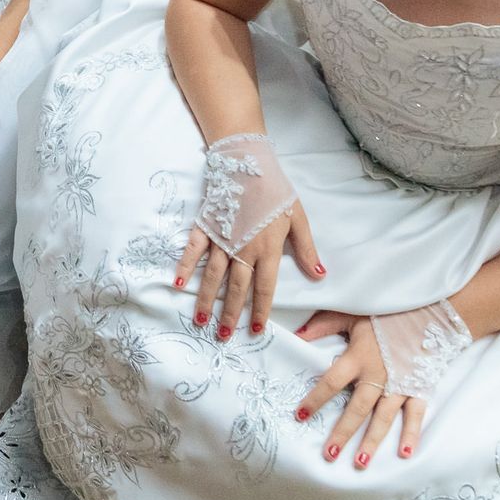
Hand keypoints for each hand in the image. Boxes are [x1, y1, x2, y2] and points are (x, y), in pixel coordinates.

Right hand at [175, 132, 322, 338]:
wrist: (247, 163)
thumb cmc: (275, 190)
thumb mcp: (298, 218)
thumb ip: (307, 249)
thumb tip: (320, 276)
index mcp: (267, 249)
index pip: (264, 288)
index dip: (259, 311)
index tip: (255, 331)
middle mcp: (243, 249)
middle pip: (236, 288)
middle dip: (230, 315)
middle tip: (224, 337)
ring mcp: (221, 239)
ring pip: (213, 275)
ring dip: (207, 299)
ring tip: (201, 321)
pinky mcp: (206, 226)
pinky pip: (194, 250)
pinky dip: (185, 266)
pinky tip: (179, 283)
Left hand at [292, 313, 417, 469]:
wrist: (431, 311)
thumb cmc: (386, 312)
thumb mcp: (351, 313)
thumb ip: (324, 325)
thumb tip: (298, 335)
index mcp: (358, 357)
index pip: (331, 383)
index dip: (315, 400)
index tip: (300, 416)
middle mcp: (378, 375)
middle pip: (356, 409)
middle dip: (342, 432)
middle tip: (329, 454)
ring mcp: (400, 383)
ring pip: (383, 417)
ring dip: (372, 441)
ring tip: (360, 463)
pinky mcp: (419, 386)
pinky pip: (415, 414)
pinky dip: (411, 434)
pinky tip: (404, 453)